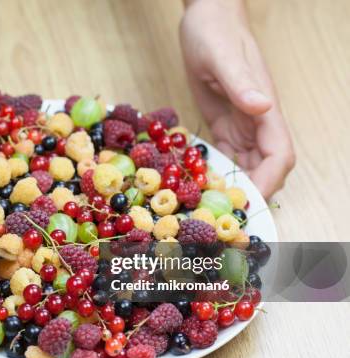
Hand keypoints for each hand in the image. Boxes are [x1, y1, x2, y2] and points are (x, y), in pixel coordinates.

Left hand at [180, 0, 294, 198]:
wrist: (204, 18)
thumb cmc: (215, 32)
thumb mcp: (224, 57)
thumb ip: (242, 84)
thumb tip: (263, 107)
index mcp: (264, 109)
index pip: (279, 155)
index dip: (269, 181)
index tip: (249, 202)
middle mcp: (256, 122)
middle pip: (265, 168)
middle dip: (251, 193)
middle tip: (223, 215)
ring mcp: (241, 124)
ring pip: (246, 166)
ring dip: (233, 187)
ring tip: (208, 207)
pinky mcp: (223, 123)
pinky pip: (226, 155)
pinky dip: (217, 172)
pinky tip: (200, 184)